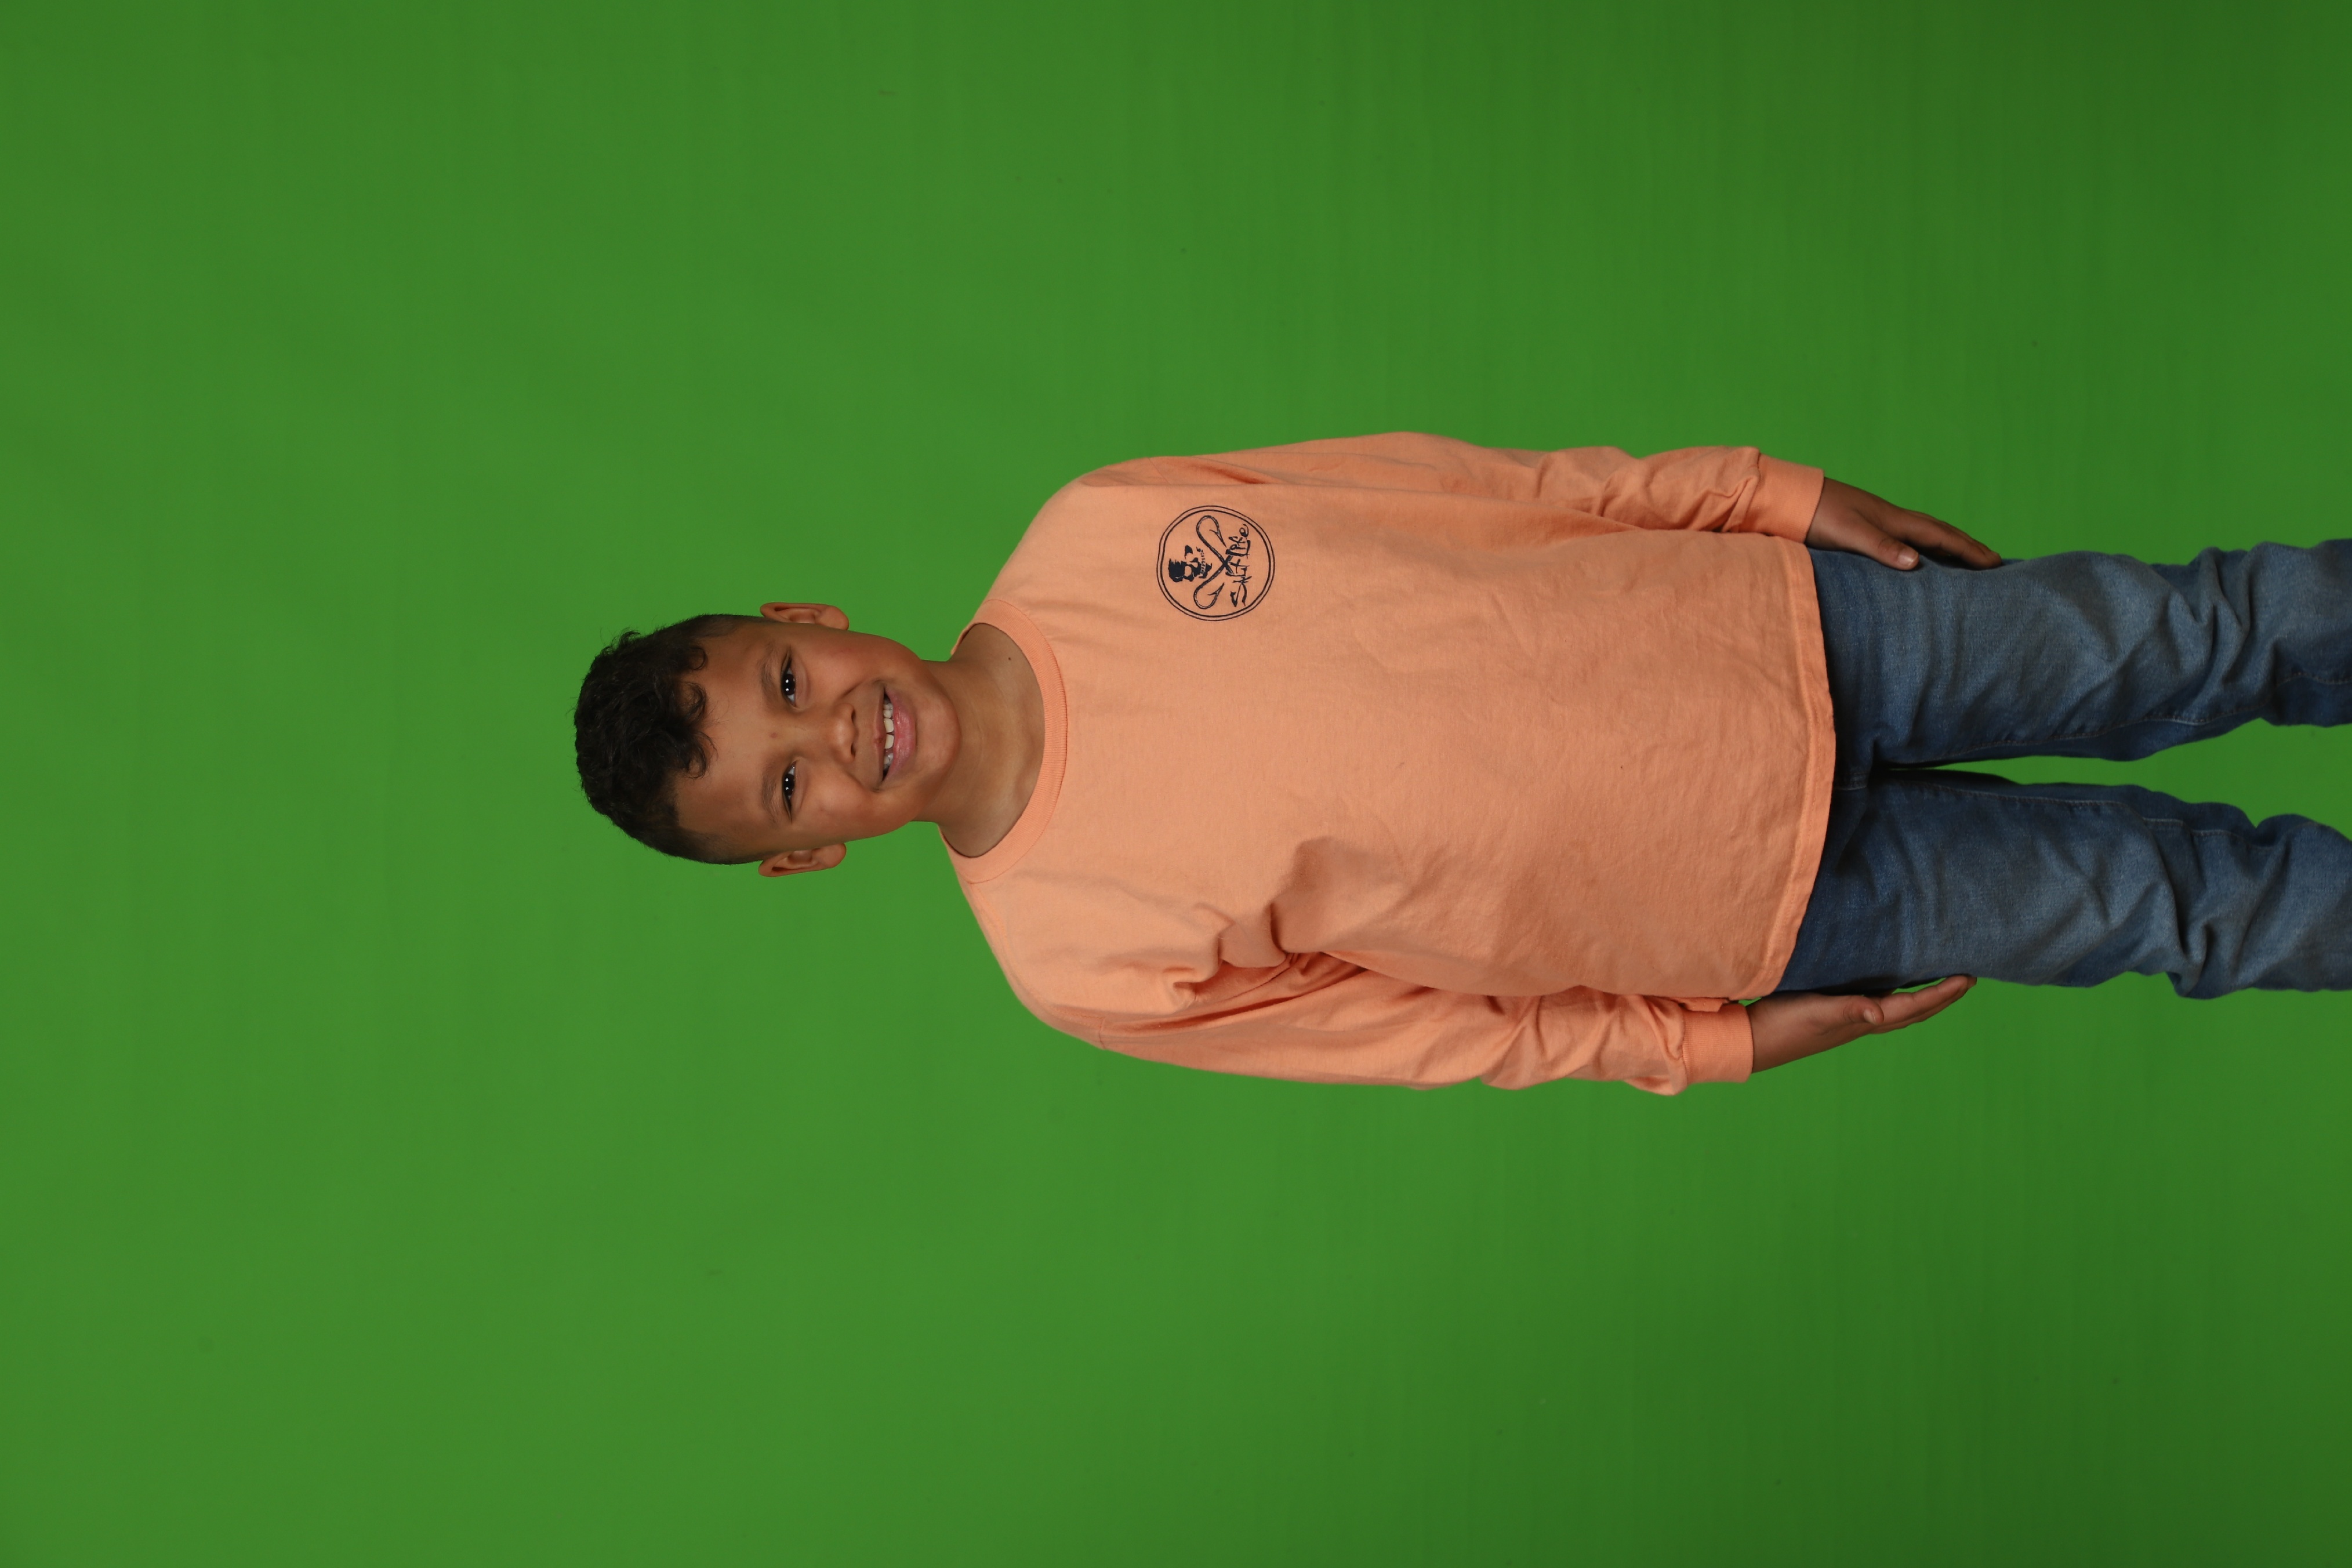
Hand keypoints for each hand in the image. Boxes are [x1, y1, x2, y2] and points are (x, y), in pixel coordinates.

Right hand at [1746, 974, 1975, 1071]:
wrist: (1750, 1041)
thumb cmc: (1782, 1026)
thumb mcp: (1815, 1013)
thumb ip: (1847, 1010)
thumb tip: (1879, 1014)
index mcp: (1863, 1021)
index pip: (1913, 1007)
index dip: (1942, 993)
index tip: (1968, 978)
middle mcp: (1862, 1023)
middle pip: (1914, 1012)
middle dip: (1942, 998)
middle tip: (1966, 980)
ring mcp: (1848, 1021)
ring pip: (1898, 1010)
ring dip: (1923, 999)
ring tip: (1939, 984)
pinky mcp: (1832, 1014)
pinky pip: (1877, 1004)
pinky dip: (1896, 996)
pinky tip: (1889, 987)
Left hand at [1806, 478, 2000, 570]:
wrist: (1789, 499)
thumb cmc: (1817, 514)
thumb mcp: (1849, 532)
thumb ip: (1881, 547)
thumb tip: (1917, 563)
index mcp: (1894, 520)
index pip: (1941, 536)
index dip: (1969, 550)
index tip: (1995, 563)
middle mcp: (1892, 519)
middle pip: (1940, 533)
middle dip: (1967, 547)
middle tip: (1994, 561)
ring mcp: (1880, 521)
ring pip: (1925, 535)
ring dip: (1948, 546)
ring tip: (1966, 560)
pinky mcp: (1865, 527)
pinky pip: (1906, 539)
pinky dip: (1922, 548)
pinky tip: (1920, 557)